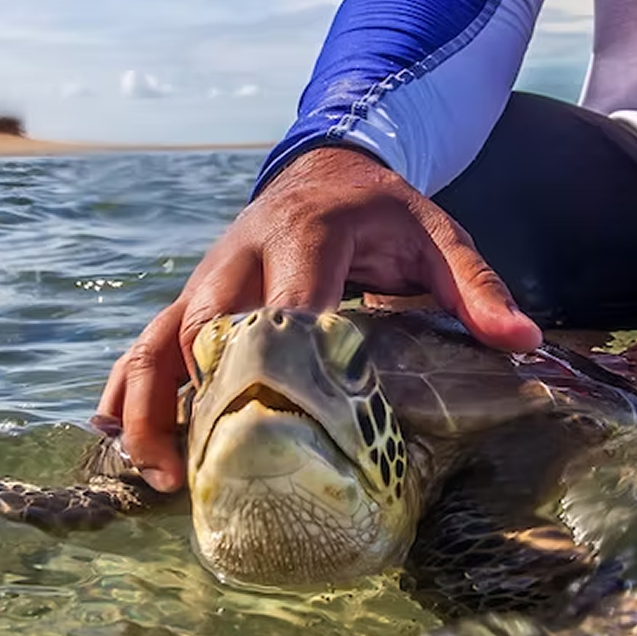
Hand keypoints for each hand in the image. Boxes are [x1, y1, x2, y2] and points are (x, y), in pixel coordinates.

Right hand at [94, 146, 541, 491]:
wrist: (328, 162)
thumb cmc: (386, 212)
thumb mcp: (439, 236)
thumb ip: (476, 288)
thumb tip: (523, 341)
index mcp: (306, 236)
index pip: (288, 301)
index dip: (282, 358)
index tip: (288, 423)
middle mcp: (243, 254)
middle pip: (210, 325)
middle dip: (209, 396)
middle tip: (220, 469)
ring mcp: (208, 276)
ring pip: (162, 337)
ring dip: (152, 403)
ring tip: (160, 472)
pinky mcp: (192, 295)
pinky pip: (145, 339)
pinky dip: (127, 386)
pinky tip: (113, 435)